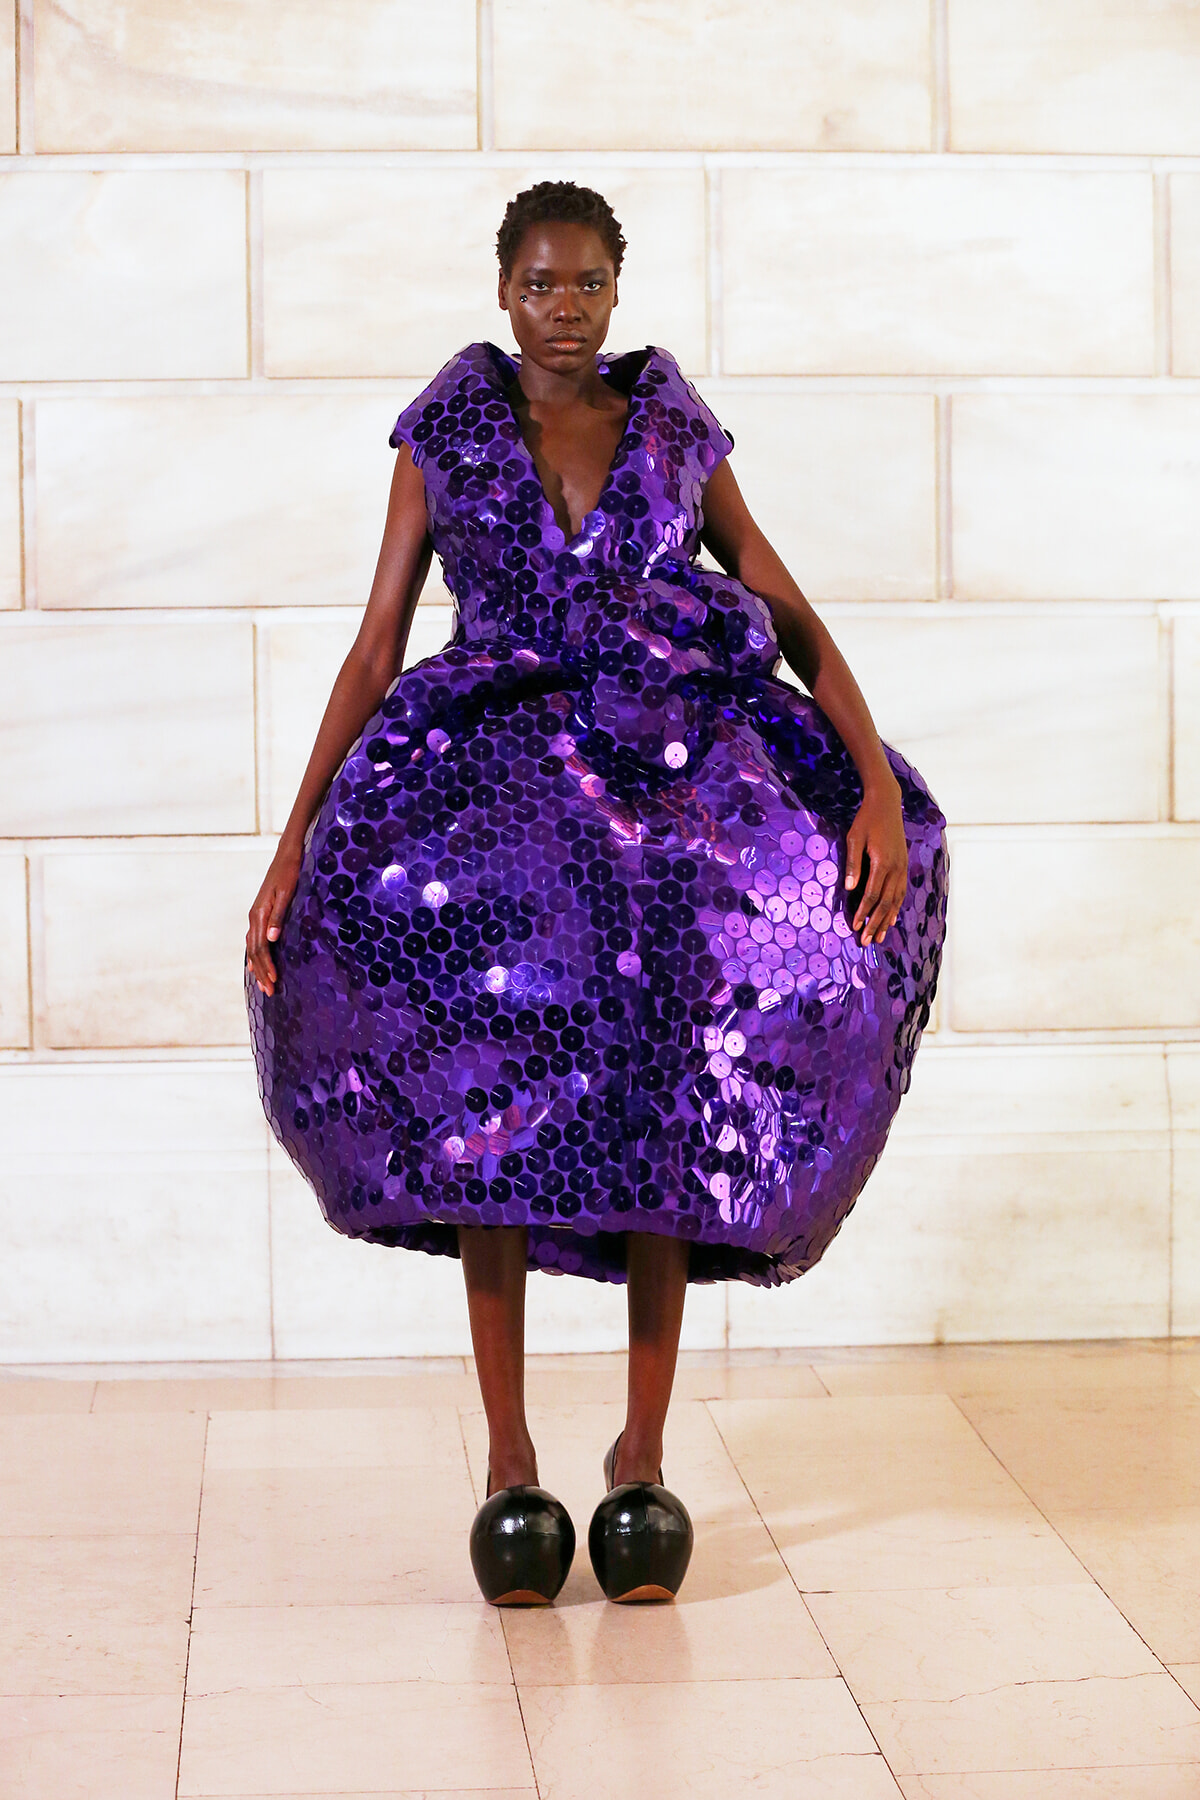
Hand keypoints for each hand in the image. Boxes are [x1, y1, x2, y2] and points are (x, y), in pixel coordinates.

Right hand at [246, 842, 302, 995]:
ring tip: (264, 984)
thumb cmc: (290, 873)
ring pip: (252, 947)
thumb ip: (278, 917)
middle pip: (254, 952)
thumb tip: (271, 939)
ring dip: (258, 967)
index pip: (260, 948)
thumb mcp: (287, 894)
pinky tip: (256, 964)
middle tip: (270, 991)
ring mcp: (256, 915)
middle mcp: (254, 917)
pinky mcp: (261, 914)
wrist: (287, 855)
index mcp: (259, 915)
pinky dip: (255, 955)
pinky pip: (254, 940)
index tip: (274, 981)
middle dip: (261, 972)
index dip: (266, 966)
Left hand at [845, 781, 907, 946]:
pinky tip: (892, 918)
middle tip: (866, 941)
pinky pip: (901, 891)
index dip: (863, 913)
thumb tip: (850, 888)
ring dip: (887, 920)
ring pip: (895, 900)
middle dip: (875, 924)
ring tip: (879, 936)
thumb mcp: (854, 839)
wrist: (886, 803)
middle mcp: (895, 868)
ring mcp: (902, 867)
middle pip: (885, 903)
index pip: (871, 895)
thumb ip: (853, 864)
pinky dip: (896, 907)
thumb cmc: (866, 820)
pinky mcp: (903, 865)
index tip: (855, 927)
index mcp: (882, 863)